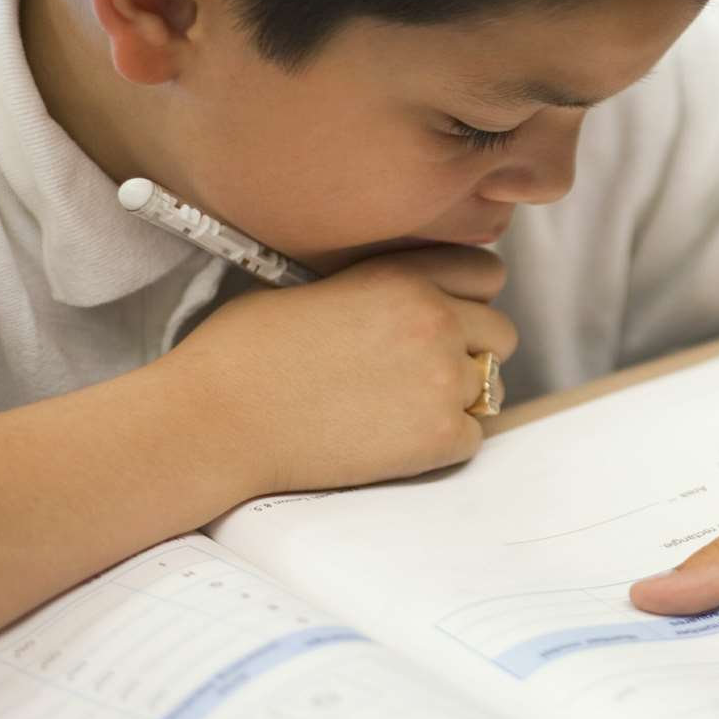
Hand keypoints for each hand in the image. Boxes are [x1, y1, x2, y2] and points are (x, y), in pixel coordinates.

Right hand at [159, 245, 516, 494]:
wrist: (216, 420)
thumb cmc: (244, 353)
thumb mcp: (315, 287)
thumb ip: (378, 288)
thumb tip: (402, 300)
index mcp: (404, 276)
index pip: (487, 273)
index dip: (470, 298)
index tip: (449, 317)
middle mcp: (435, 319)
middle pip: (501, 334)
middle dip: (472, 351)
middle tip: (424, 374)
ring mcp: (442, 379)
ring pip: (492, 387)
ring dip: (461, 399)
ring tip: (404, 410)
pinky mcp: (438, 436)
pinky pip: (473, 437)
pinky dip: (444, 444)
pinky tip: (395, 442)